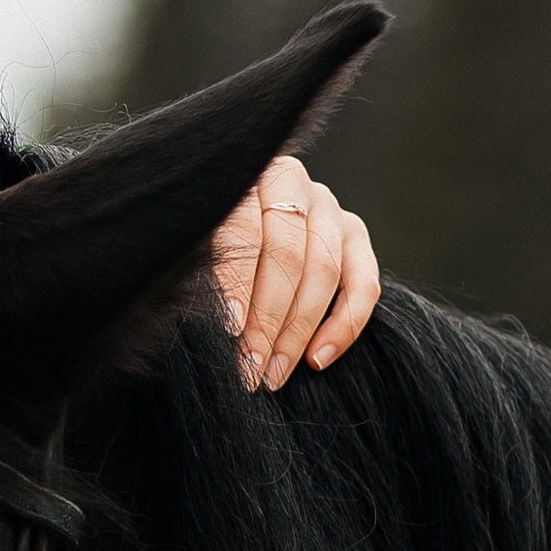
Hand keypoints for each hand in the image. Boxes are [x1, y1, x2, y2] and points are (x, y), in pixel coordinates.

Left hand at [212, 156, 379, 390]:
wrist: (234, 218)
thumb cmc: (197, 241)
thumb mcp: (187, 242)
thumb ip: (193, 266)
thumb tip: (205, 323)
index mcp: (242, 176)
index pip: (244, 230)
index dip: (238, 282)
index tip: (230, 330)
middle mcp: (290, 183)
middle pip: (289, 254)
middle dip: (268, 318)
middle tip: (249, 367)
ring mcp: (327, 207)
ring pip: (325, 270)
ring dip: (299, 330)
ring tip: (273, 373)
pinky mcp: (353, 234)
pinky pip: (363, 283)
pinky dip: (344, 325)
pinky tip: (317, 359)